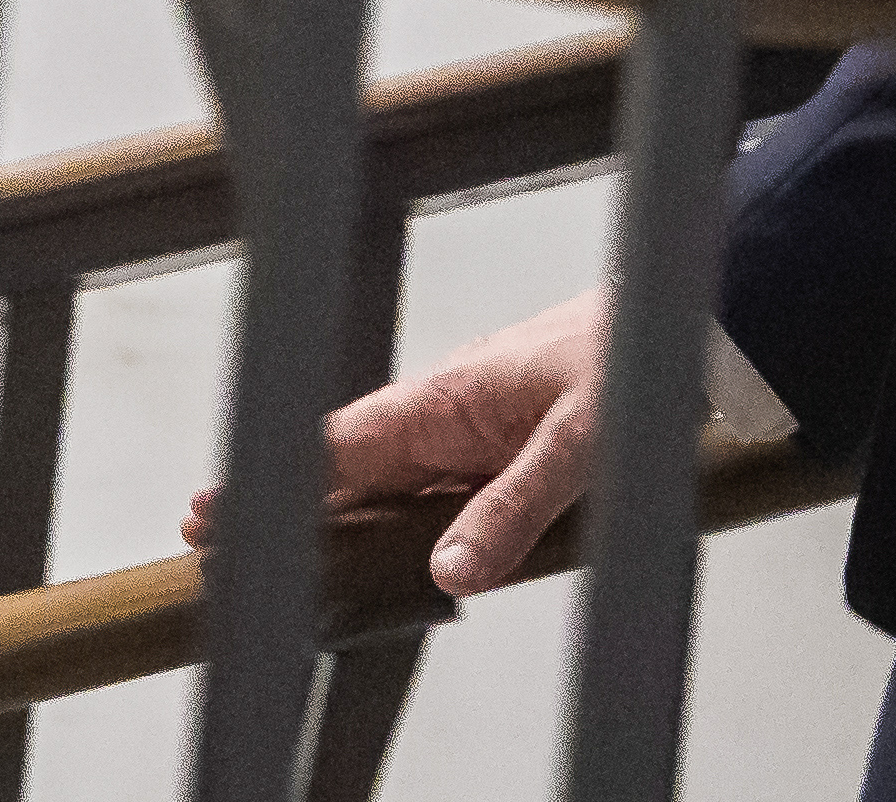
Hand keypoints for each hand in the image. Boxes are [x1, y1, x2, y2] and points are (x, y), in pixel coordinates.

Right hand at [178, 286, 605, 596]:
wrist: (684, 326)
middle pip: (348, 467)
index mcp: (446, 400)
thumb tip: (449, 570)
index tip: (215, 509)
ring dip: (337, 510)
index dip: (276, 484)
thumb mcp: (577, 445)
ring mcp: (471, 430)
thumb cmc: (629, 361)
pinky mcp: (500, 445)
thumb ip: (513, 510)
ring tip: (284, 553)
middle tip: (211, 534)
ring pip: (387, 479)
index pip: (338, 448)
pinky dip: (396, 514)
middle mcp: (447, 414)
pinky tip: (388, 543)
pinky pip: (434, 487)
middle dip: (285, 500)